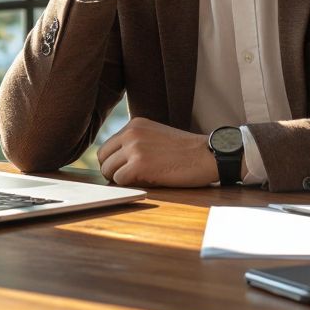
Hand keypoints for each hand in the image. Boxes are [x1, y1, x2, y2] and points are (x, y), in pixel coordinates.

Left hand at [97, 117, 216, 187]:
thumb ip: (136, 142)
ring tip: (142, 178)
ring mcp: (134, 148)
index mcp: (134, 124)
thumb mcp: (156, 135)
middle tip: (131, 177)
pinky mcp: (139, 165)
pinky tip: (148, 180)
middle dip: (113, 170)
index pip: (107, 146)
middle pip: (102, 158)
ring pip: (108, 170)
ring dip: (121, 178)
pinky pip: (119, 180)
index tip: (127, 168)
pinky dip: (130, 185)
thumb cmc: (185, 150)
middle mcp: (131, 133)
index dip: (115, 161)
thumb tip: (113, 161)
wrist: (207, 155)